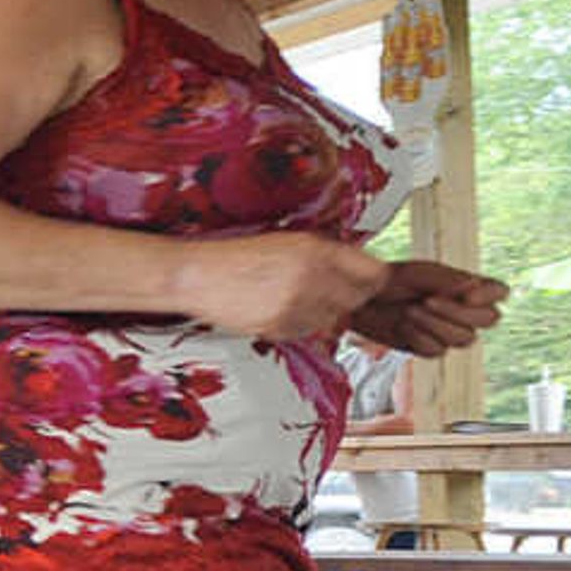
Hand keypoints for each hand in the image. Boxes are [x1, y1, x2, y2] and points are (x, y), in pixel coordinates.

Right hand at [173, 232, 390, 342]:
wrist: (195, 276)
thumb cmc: (234, 256)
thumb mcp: (285, 240)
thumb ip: (325, 253)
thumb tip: (357, 265)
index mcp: (314, 250)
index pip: (374, 272)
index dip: (374, 278)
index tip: (368, 279)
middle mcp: (310, 277)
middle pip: (358, 298)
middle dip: (349, 295)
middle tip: (328, 289)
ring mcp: (296, 305)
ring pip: (335, 317)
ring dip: (324, 311)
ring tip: (296, 298)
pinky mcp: (281, 328)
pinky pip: (309, 330)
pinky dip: (301, 323)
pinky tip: (280, 309)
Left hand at [347, 258, 503, 356]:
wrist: (359, 299)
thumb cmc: (389, 280)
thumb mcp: (418, 273)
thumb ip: (447, 280)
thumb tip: (473, 286)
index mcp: (467, 287)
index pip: (499, 292)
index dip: (490, 295)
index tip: (469, 295)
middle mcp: (463, 310)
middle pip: (488, 319)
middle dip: (458, 312)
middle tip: (426, 300)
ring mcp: (447, 331)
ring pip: (464, 339)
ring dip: (435, 325)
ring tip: (409, 310)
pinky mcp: (428, 347)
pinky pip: (437, 350)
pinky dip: (418, 338)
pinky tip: (402, 325)